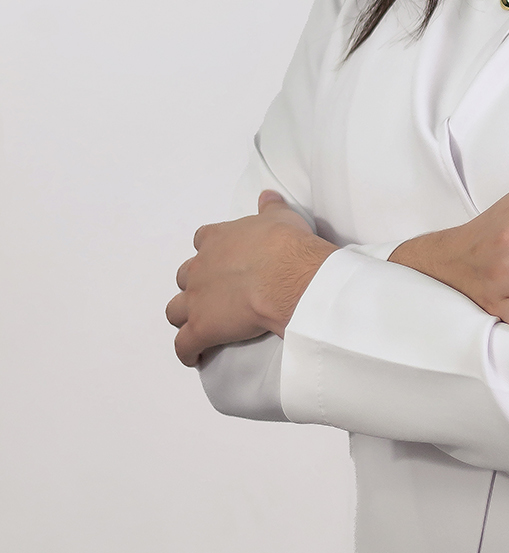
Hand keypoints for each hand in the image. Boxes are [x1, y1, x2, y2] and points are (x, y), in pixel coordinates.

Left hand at [166, 192, 335, 366]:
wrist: (288, 275)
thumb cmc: (286, 245)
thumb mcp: (281, 217)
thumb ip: (270, 207)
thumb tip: (267, 196)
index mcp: (216, 240)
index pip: (201, 241)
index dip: (209, 252)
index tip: (221, 260)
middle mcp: (200, 268)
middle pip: (184, 277)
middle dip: (195, 285)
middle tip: (216, 294)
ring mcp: (197, 299)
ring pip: (175, 311)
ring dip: (185, 317)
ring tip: (201, 326)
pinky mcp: (202, 328)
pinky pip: (183, 344)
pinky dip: (186, 351)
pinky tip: (195, 357)